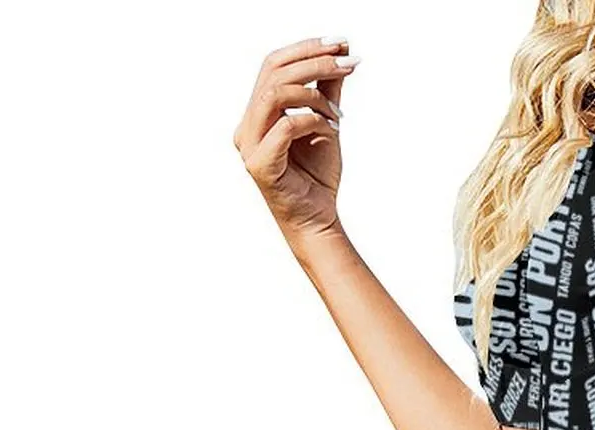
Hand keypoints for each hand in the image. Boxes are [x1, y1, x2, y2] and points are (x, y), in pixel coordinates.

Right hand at [233, 36, 359, 245]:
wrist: (319, 221)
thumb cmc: (317, 177)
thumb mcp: (326, 124)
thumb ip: (327, 91)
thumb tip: (340, 54)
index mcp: (257, 113)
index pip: (273, 64)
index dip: (305, 48)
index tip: (340, 42)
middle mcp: (247, 124)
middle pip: (272, 72)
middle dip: (313, 61)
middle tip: (347, 61)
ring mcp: (250, 144)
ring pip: (274, 94)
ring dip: (314, 93)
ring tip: (339, 111)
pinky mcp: (260, 164)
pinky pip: (285, 127)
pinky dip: (313, 121)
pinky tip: (332, 129)